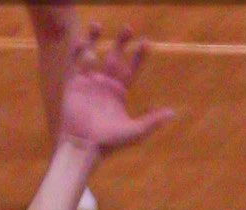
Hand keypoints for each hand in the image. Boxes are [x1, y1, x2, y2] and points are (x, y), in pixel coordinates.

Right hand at [58, 26, 173, 155]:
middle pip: (114, 57)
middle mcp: (104, 85)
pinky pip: (75, 63)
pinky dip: (78, 51)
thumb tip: (173, 113)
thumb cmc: (109, 143)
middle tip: (128, 28)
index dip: (139, 56)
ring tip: (97, 25)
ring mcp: (88, 84)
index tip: (146, 43)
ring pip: (93, 55)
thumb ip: (152, 121)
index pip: (131, 69)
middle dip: (121, 42)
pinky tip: (83, 41)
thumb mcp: (134, 132)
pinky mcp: (73, 85)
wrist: (83, 148)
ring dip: (94, 39)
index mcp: (119, 93)